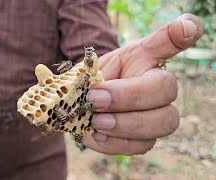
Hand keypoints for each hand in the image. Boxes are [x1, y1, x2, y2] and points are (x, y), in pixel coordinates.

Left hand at [84, 13, 202, 154]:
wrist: (82, 108)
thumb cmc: (96, 83)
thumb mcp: (100, 64)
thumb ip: (122, 54)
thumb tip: (166, 34)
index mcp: (146, 64)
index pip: (169, 44)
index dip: (179, 35)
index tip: (183, 27)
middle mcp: (159, 90)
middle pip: (165, 92)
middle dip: (129, 98)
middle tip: (96, 100)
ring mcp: (156, 117)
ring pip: (161, 123)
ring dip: (126, 124)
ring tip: (98, 121)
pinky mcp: (143, 140)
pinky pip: (139, 145)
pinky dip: (117, 142)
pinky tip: (99, 134)